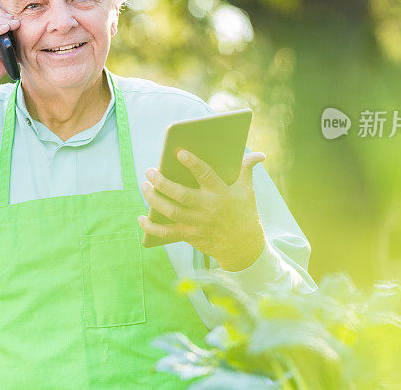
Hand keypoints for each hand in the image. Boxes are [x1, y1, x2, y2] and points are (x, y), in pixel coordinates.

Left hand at [138, 150, 266, 271]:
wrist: (244, 248)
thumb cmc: (244, 213)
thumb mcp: (247, 191)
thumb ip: (247, 169)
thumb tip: (259, 154)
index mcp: (221, 193)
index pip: (206, 175)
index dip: (193, 164)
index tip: (179, 152)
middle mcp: (208, 208)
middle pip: (181, 194)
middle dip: (162, 182)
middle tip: (149, 171)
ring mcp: (197, 223)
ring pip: (171, 211)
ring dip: (153, 199)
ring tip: (144, 186)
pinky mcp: (189, 236)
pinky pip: (167, 233)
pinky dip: (151, 227)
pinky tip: (141, 218)